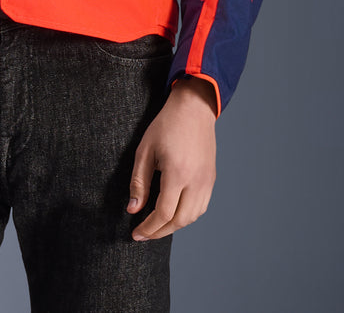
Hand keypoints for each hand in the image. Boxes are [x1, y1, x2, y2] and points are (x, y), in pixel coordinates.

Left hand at [127, 77, 216, 240]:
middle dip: (160, 232)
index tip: (136, 233)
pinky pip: (201, 207)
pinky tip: (174, 213)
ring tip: (157, 225)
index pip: (164, 213)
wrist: (193, 109)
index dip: (149, 227)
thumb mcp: (145, 150)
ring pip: (192, 217)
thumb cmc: (166, 125)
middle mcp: (196, 181)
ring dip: (174, 226)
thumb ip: (139, 182)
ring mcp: (206, 181)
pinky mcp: (211, 179)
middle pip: (179, 220)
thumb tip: (133, 209)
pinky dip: (187, 216)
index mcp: (177, 173)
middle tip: (144, 234)